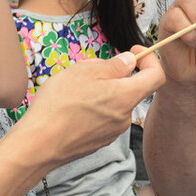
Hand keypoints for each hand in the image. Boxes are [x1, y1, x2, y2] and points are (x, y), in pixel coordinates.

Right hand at [21, 49, 163, 165]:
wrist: (39, 144)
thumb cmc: (60, 104)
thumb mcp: (86, 71)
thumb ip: (114, 65)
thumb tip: (129, 62)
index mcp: (126, 96)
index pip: (157, 77)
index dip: (150, 60)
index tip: (134, 52)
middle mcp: (125, 117)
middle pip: (131, 89)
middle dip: (116, 75)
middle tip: (90, 70)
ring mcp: (112, 132)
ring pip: (115, 103)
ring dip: (102, 92)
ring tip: (74, 90)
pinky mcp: (99, 141)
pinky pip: (104, 118)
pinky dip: (94, 108)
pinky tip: (71, 108)